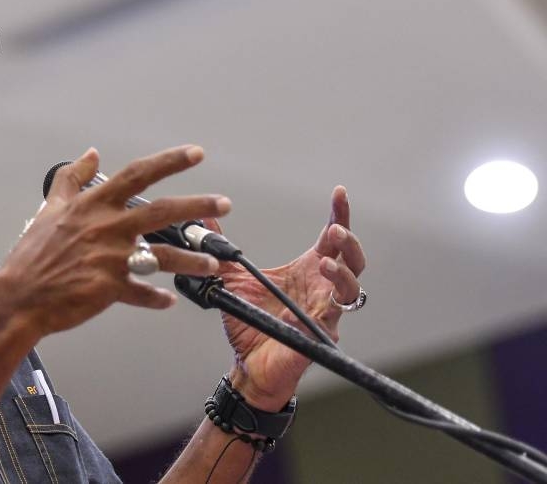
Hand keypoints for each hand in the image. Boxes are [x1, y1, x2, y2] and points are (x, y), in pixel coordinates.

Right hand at [0, 145, 231, 336]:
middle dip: (197, 205)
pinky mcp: (110, 288)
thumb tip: (90, 154)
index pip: (138, 175)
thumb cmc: (32, 254)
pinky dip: (157, 299)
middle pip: (162, 210)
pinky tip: (168, 300)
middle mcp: (107, 227)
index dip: (169, 162)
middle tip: (223, 203)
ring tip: (212, 263)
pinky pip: (143, 293)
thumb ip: (72, 178)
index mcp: (93, 205)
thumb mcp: (50, 207)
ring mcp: (110, 258)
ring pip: (162, 256)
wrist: (18, 295)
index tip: (195, 154)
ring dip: (191, 260)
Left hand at [215, 186, 366, 410]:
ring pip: (351, 289)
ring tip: (324, 260)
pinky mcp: (320, 335)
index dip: (339, 215)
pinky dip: (326, 304)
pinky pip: (332, 318)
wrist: (247, 363)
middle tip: (334, 229)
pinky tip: (316, 293)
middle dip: (347, 242)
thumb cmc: (249, 323)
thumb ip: (223, 252)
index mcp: (306, 271)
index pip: (330, 240)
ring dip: (342, 272)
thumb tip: (204, 223)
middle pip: (352, 260)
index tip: (339, 193)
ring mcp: (325, 313)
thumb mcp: (232, 279)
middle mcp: (322, 289)